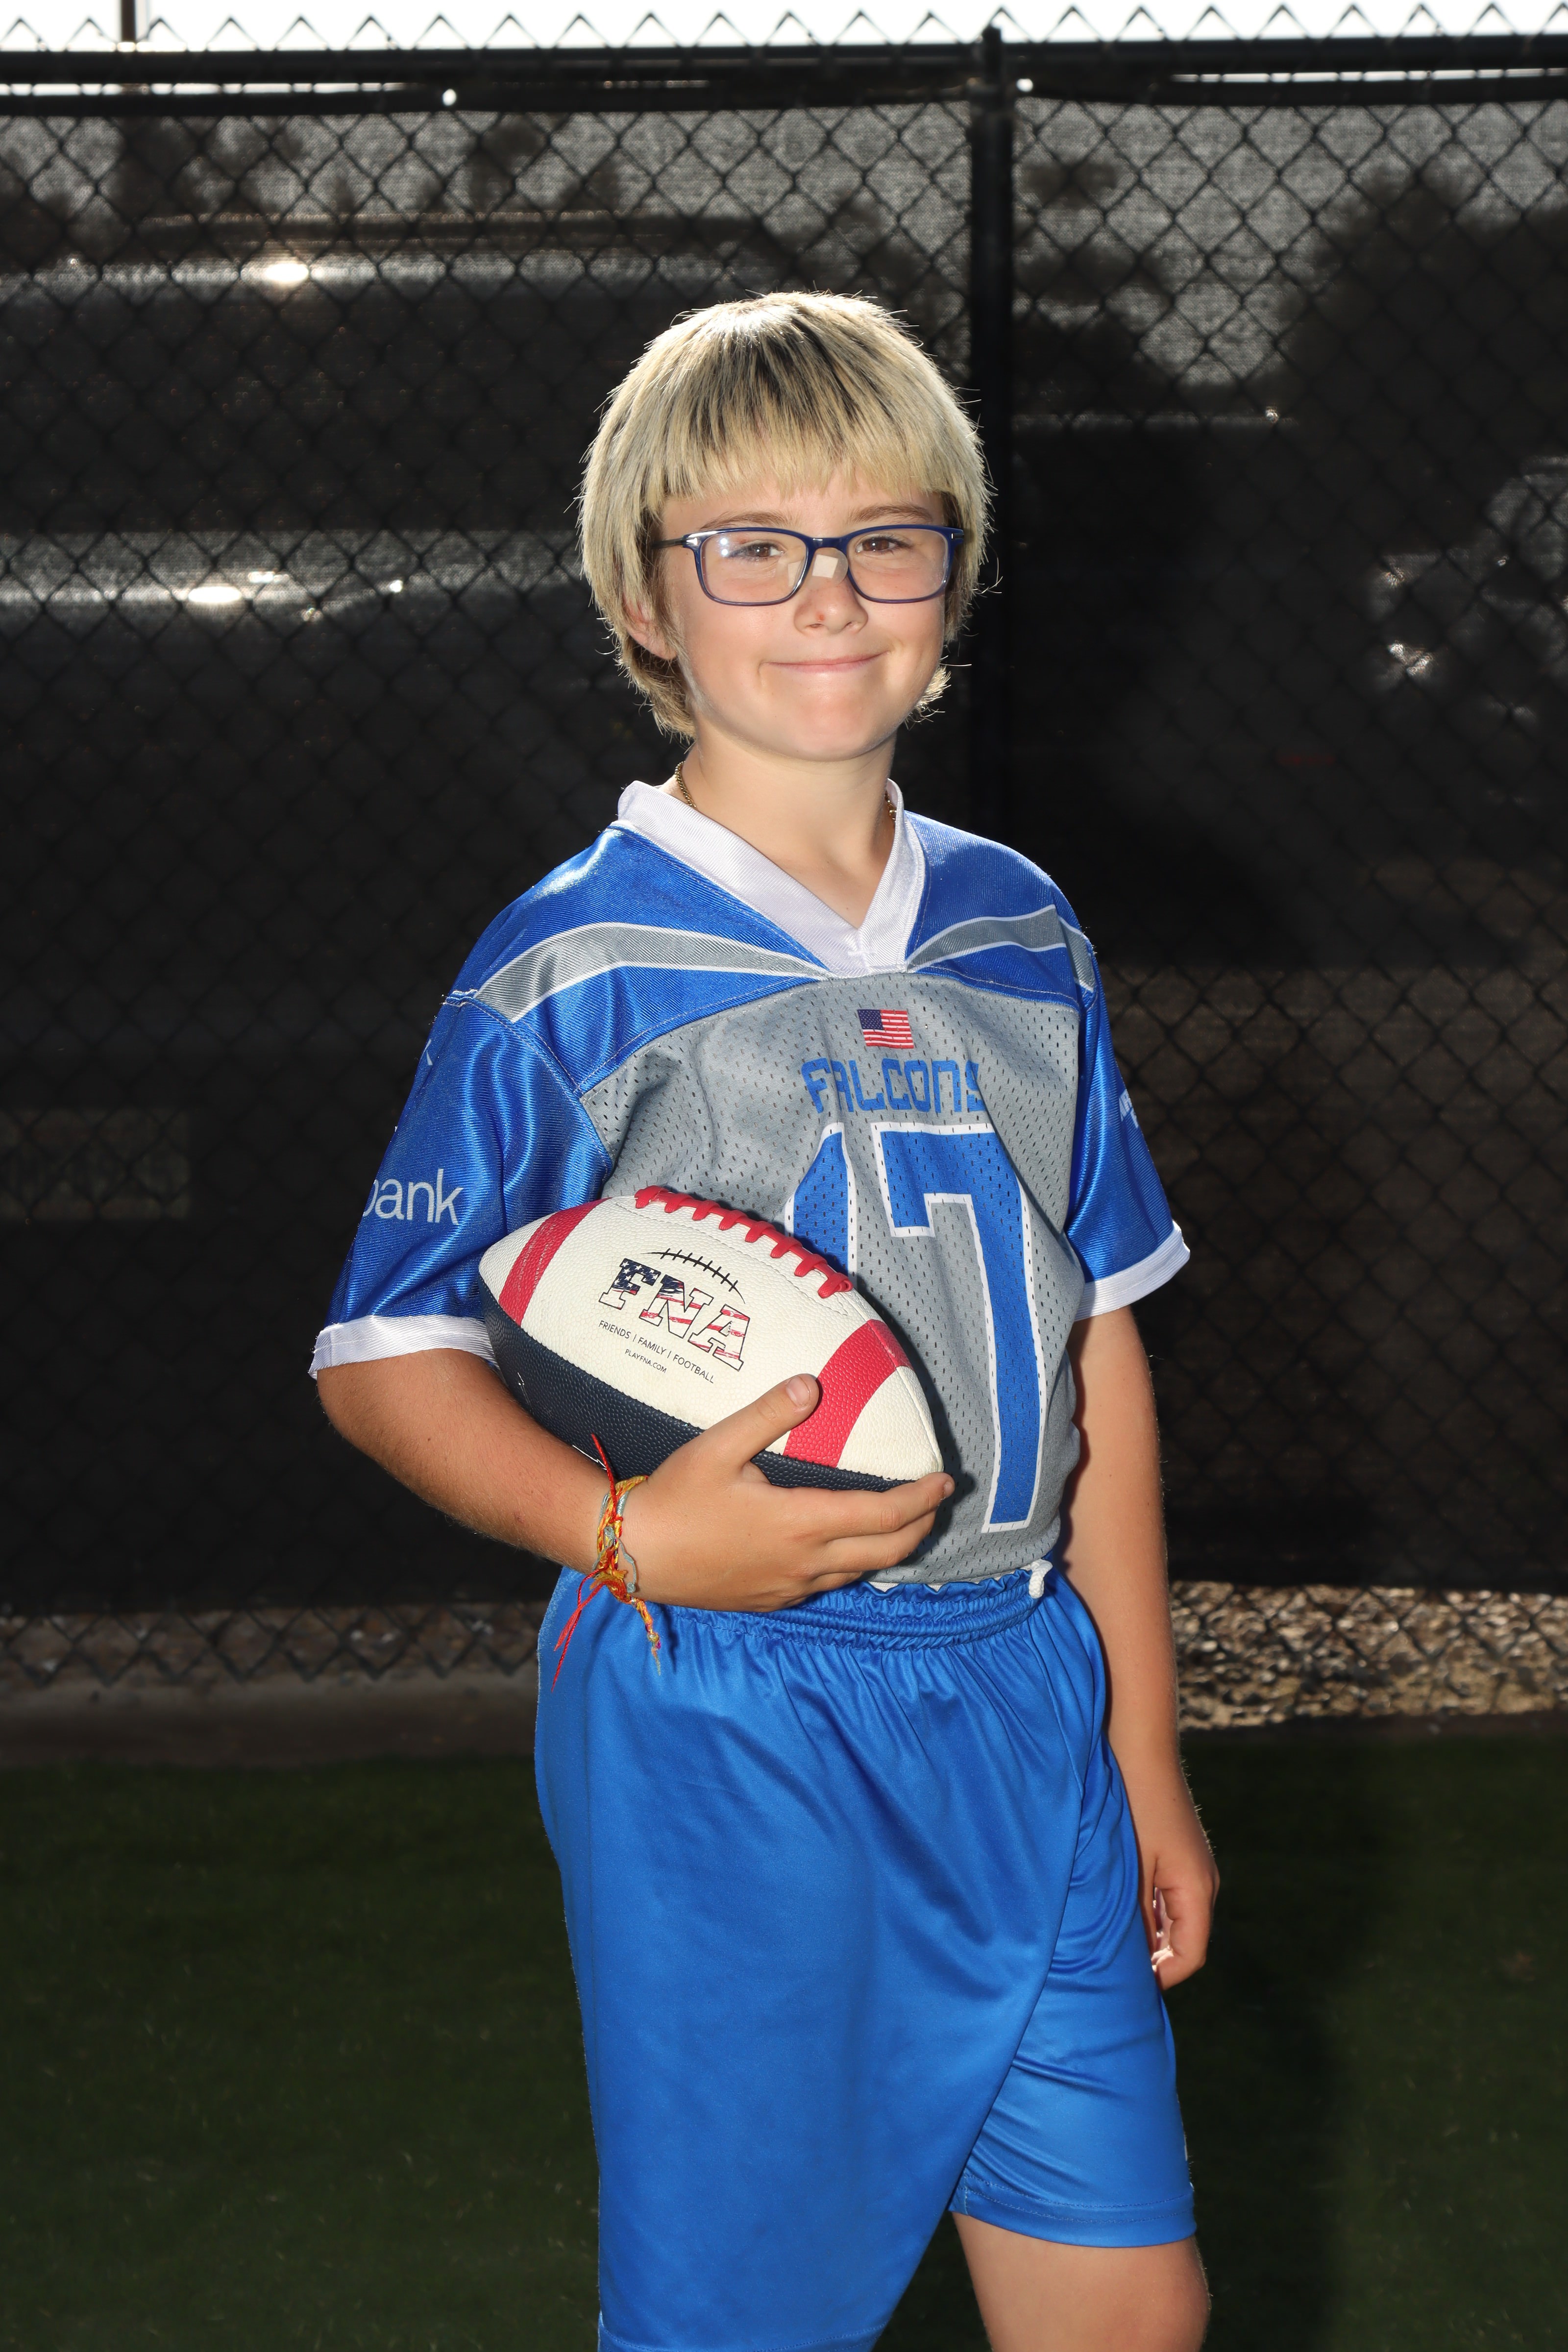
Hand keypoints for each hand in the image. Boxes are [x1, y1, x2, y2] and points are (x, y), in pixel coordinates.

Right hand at [617, 1374, 953, 1612]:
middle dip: (920, 1525)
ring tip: (902, 1522)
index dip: (921, 1499)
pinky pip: (828, 1584)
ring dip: (890, 1548)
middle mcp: (806, 1562)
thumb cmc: (675, 1497)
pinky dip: (853, 1564)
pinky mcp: (771, 1600)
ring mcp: (790, 1587)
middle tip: (936, 1501)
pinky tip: (844, 1547)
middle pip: (887, 1551)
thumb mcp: (718, 1445)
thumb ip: (769, 1414)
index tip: (946, 1480)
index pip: (883, 1515)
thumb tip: (812, 1383)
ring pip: (860, 1572)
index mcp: (801, 1523)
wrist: (634, 1554)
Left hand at [1123, 1767, 1218, 1990]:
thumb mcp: (1130, 1867)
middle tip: (1109, 1969)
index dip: (1159, 1978)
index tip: (1122, 1987)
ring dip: (1145, 1934)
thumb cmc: (1132, 1802)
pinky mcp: (1176, 1853)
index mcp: (1197, 1889)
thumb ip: (1135, 1916)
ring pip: (1172, 1920)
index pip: (1189, 1957)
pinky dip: (1143, 1910)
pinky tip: (1111, 1906)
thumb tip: (1135, 1963)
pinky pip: (1165, 1897)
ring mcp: (1191, 1866)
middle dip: (1151, 1960)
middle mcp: (1202, 1881)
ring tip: (1105, 1939)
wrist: (1138, 1743)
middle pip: (1183, 1942)